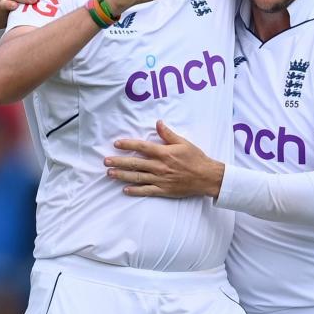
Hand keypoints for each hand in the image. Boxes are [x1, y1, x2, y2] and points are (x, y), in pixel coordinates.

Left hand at [106, 120, 224, 198]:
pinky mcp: (163, 190)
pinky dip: (135, 190)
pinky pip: (146, 191)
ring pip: (137, 177)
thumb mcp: (183, 143)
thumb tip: (158, 123)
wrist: (207, 177)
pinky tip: (125, 190)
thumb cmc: (196, 158)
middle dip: (119, 162)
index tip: (116, 144)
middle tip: (106, 161)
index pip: (142, 147)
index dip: (128, 145)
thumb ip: (168, 134)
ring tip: (110, 173)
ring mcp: (160, 179)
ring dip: (122, 175)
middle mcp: (160, 166)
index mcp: (164, 153)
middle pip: (135, 163)